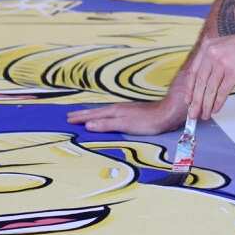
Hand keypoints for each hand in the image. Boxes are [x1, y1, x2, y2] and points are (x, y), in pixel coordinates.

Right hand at [66, 96, 185, 134]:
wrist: (167, 114)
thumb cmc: (148, 121)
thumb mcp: (125, 125)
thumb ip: (107, 124)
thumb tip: (88, 125)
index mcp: (115, 111)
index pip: (93, 115)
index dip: (81, 117)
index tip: (68, 118)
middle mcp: (119, 109)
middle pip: (97, 112)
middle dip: (83, 113)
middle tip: (70, 115)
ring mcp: (125, 110)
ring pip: (103, 112)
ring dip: (92, 114)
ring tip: (83, 115)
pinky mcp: (132, 113)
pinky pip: (110, 114)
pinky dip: (102, 115)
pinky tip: (105, 117)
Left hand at [185, 31, 234, 122]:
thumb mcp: (225, 46)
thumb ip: (213, 59)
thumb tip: (203, 79)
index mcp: (208, 46)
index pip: (193, 71)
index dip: (189, 88)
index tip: (188, 100)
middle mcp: (212, 53)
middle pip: (200, 82)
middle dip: (195, 101)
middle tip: (192, 113)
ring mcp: (223, 63)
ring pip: (210, 89)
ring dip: (206, 105)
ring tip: (204, 114)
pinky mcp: (234, 73)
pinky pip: (222, 92)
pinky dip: (217, 103)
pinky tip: (215, 109)